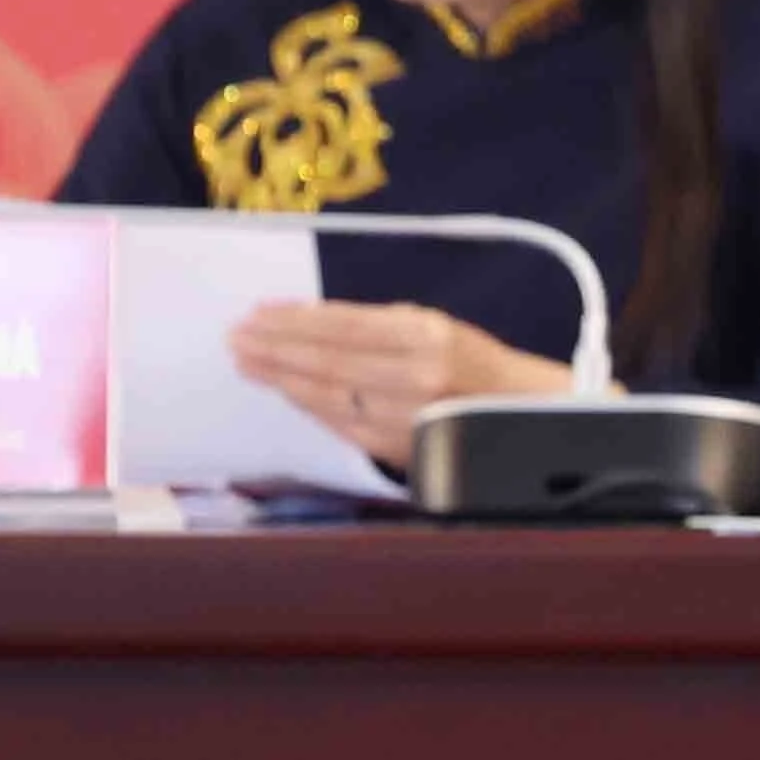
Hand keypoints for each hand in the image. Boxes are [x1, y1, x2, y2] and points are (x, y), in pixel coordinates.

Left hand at [227, 300, 575, 469]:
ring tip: (248, 363)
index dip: (294, 320)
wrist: (523, 412)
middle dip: (275, 348)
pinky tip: (286, 392)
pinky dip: (308, 407)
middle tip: (237, 338)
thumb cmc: (472, 362)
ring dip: (281, 378)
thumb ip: (375, 325)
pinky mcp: (401, 446)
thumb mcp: (432, 325)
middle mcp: (418, 376)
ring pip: (328, 396)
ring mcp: (408, 415)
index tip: (257, 313)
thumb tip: (305, 320)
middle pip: (328, 361)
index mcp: (428, 335)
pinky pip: (341, 425)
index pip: (343, 326)